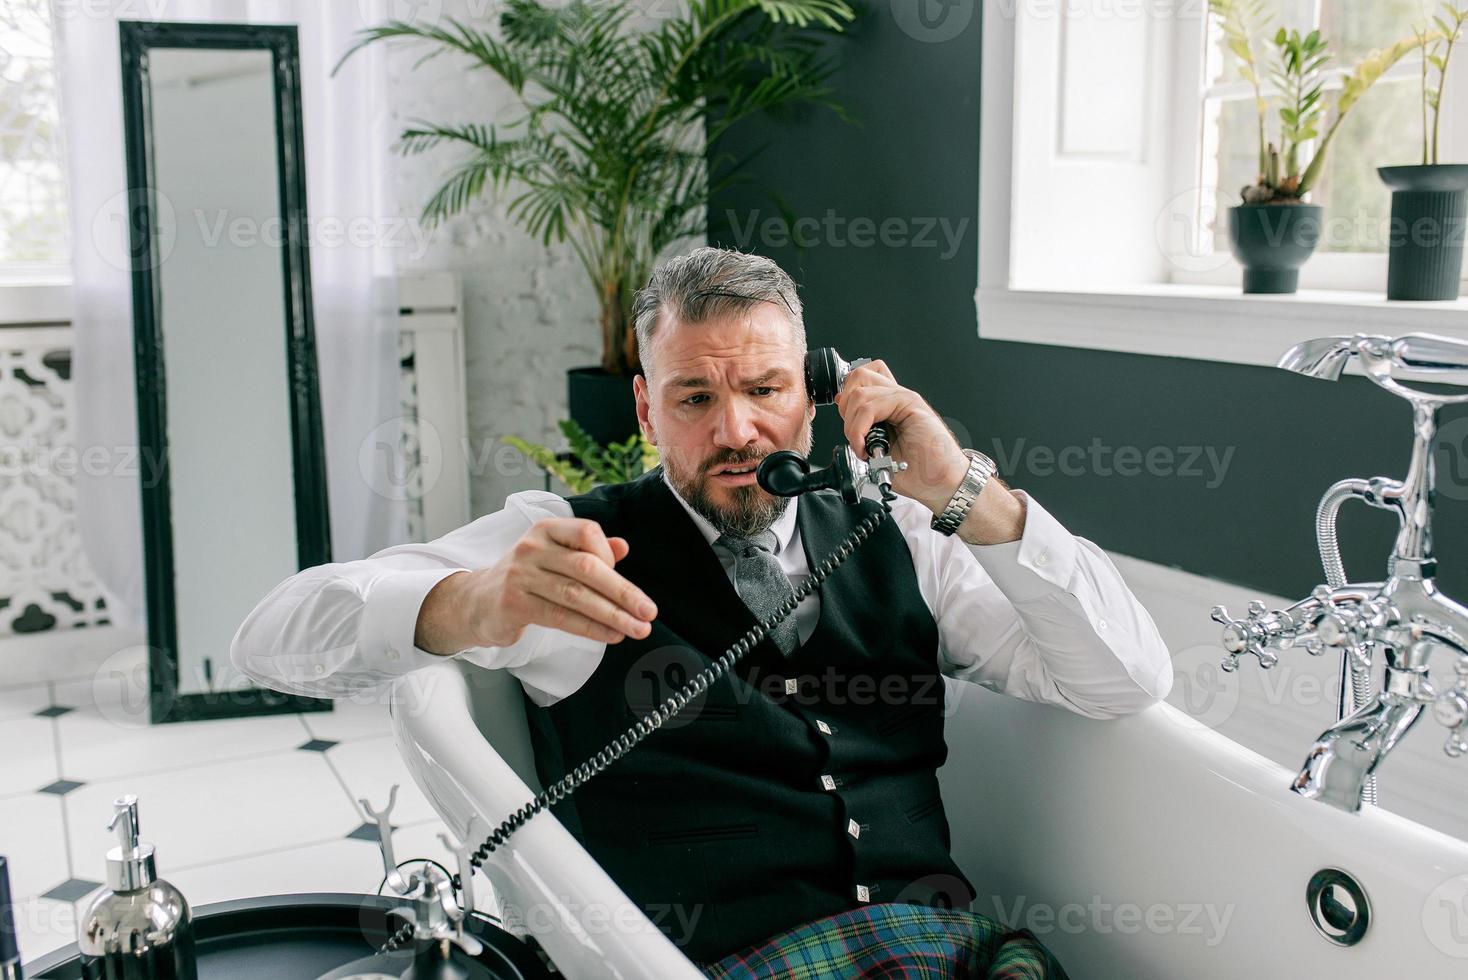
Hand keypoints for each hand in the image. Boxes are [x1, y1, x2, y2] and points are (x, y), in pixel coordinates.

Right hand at [422, 518, 658, 652]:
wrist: (478, 601)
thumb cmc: (527, 577)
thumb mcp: (556, 556)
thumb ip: (589, 551)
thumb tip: (624, 546)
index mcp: (546, 529)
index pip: (587, 532)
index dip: (609, 556)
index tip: (624, 583)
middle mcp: (532, 548)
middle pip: (586, 568)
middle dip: (623, 592)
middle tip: (649, 611)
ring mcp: (521, 576)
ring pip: (576, 595)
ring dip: (612, 615)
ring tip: (638, 629)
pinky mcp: (514, 604)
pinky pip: (561, 617)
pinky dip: (590, 628)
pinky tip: (611, 635)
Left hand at [832, 359, 968, 510]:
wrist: (942, 482)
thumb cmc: (917, 471)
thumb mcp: (877, 452)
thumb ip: (862, 430)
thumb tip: (844, 417)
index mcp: (889, 405)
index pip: (859, 380)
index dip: (845, 400)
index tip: (848, 427)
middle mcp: (896, 396)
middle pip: (857, 377)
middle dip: (845, 408)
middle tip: (854, 435)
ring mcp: (904, 398)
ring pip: (859, 392)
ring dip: (852, 424)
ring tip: (862, 446)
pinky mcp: (911, 404)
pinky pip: (870, 406)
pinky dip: (859, 429)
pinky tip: (866, 448)